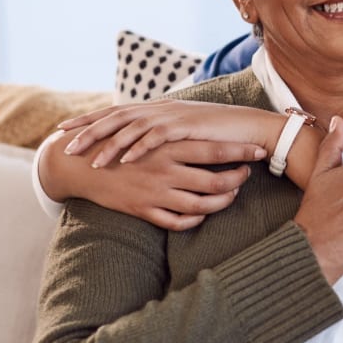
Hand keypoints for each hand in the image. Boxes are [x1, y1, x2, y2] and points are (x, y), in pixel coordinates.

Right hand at [39, 127, 258, 230]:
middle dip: (238, 180)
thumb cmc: (121, 142)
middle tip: (247, 175)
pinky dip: (195, 221)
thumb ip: (176, 128)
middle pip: (215, 181)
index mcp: (169, 146)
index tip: (260, 151)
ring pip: (201, 206)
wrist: (82, 163)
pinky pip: (177, 222)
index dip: (242, 152)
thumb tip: (203, 119)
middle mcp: (166, 170)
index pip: (215, 150)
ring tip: (231, 195)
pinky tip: (203, 214)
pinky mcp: (143, 210)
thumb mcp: (149, 129)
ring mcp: (155, 192)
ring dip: (221, 203)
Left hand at [57, 100, 274, 167]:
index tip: (65, 130)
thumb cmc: (215, 133)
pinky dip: (138, 148)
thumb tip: (139, 142)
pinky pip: (155, 137)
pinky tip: (124, 161)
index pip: (114, 112)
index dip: (88, 120)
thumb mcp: (181, 132)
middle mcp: (158, 108)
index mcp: (155, 108)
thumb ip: (160, 132)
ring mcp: (170, 116)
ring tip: (91, 162)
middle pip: (115, 117)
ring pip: (131, 127)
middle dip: (88, 131)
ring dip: (109, 145)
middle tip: (66, 147)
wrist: (245, 127)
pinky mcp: (184, 126)